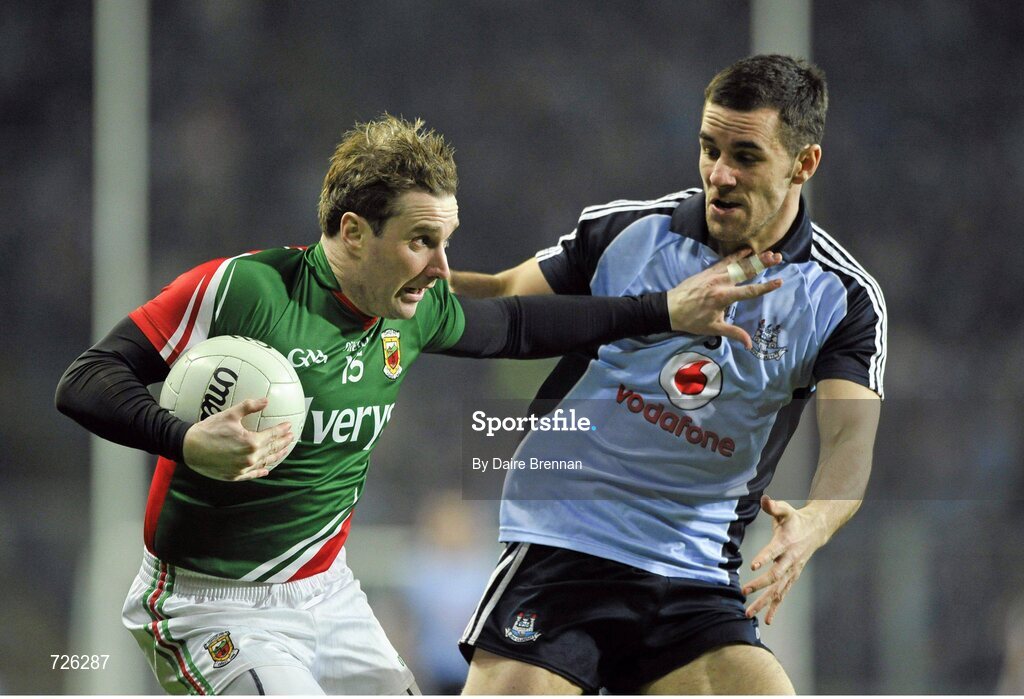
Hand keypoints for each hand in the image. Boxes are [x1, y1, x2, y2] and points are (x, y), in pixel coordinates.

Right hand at [182, 398, 294, 481]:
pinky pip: (252, 474)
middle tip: (291, 438)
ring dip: (276, 456)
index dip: (282, 430)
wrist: (189, 448)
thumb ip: (249, 406)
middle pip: (272, 449)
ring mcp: (242, 469)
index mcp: (251, 442)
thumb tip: (266, 400)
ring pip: (265, 462)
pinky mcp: (234, 476)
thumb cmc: (209, 430)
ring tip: (284, 451)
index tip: (289, 426)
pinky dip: (261, 471)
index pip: (272, 435)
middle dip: (283, 443)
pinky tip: (266, 470)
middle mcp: (249, 458)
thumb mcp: (229, 414)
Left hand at [666, 249, 782, 347]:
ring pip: (738, 264)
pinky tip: (747, 250)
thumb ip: (733, 333)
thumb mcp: (713, 328)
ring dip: (754, 258)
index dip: (766, 287)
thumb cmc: (692, 320)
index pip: (750, 291)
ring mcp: (714, 274)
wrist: (670, 308)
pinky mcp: (708, 271)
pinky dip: (737, 255)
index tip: (779, 281)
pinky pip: (725, 260)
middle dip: (763, 263)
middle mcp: (721, 282)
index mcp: (724, 297)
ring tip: (769, 252)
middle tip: (778, 257)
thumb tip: (750, 344)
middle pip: (746, 271)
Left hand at [742, 495, 827, 624]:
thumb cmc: (795, 519)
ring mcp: (791, 571)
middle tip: (744, 591)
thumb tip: (764, 499)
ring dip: (763, 602)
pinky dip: (774, 607)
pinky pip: (782, 594)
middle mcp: (789, 560)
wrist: (815, 530)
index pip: (774, 552)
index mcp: (786, 543)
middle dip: (760, 584)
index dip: (764, 558)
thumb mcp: (785, 510)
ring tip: (749, 613)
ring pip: (777, 590)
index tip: (752, 565)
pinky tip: (766, 620)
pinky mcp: (791, 577)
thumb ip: (773, 506)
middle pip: (775, 575)